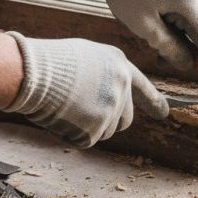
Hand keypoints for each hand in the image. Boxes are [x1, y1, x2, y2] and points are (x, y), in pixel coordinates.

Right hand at [5, 32, 167, 147]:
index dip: (154, 102)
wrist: (32, 73)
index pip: (143, 88)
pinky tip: (60, 116)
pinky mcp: (97, 128)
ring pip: (105, 132)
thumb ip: (103, 74)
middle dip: (109, 122)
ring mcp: (112, 108)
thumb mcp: (87, 56)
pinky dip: (72, 134)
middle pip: (125, 119)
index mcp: (120, 65)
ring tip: (65, 107)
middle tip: (83, 115)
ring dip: (88, 127)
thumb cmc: (50, 62)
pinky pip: (86, 140)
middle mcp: (122, 86)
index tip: (164, 112)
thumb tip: (105, 91)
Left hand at [80, 0, 197, 77]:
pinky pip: (193, 10)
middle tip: (167, 60)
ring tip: (157, 44)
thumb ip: (169, 47)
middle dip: (197, 49)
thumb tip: (188, 64)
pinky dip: (183, 24)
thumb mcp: (144, 26)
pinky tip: (162, 28)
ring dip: (188, 37)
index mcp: (188, 0)